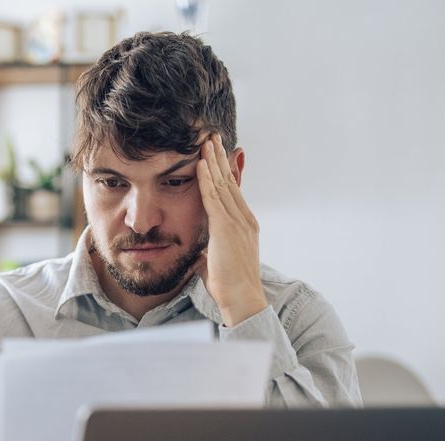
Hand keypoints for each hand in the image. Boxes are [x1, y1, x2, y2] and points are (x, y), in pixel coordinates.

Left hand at [197, 133, 266, 326]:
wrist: (243, 299)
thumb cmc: (229, 285)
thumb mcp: (217, 260)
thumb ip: (211, 249)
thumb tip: (201, 251)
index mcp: (244, 224)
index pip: (232, 190)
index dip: (223, 170)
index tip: (215, 153)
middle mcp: (244, 218)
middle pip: (229, 181)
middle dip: (220, 157)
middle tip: (211, 136)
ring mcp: (238, 222)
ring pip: (223, 184)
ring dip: (213, 160)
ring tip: (206, 140)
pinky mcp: (227, 229)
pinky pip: (215, 198)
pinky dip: (207, 179)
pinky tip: (200, 163)